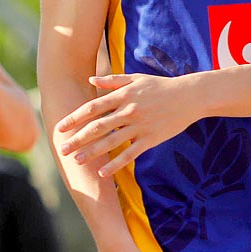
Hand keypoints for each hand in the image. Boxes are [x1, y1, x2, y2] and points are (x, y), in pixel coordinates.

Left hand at [55, 72, 205, 177]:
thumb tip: (90, 79)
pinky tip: (102, 173)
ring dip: (92, 152)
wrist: (190, 96)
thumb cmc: (161, 86)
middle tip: (62, 149)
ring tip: (76, 161)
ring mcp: (140, 126)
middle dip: (77, 139)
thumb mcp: (136, 78)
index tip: (60, 128)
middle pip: (97, 127)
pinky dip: (116, 164)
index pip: (92, 108)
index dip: (75, 118)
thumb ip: (112, 80)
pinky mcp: (151, 139)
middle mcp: (129, 111)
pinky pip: (130, 154)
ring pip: (111, 142)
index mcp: (123, 95)